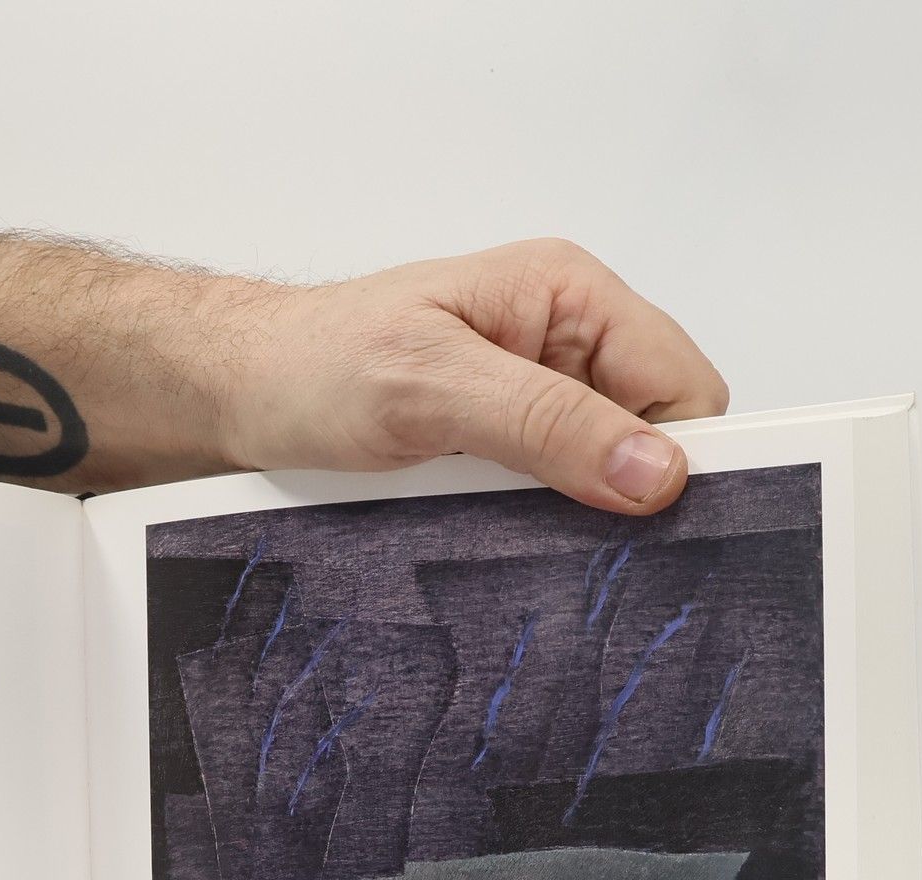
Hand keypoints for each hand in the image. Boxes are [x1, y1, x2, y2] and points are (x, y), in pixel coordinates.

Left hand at [223, 238, 729, 512]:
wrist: (237, 397)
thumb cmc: (314, 366)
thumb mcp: (431, 390)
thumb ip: (546, 423)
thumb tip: (655, 469)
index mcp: (570, 296)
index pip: (684, 384)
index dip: (679, 455)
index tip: (650, 521)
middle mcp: (563, 345)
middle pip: (651, 436)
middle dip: (623, 493)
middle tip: (570, 541)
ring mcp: (530, 401)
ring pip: (601, 477)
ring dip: (570, 518)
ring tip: (510, 533)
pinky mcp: (498, 451)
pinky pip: (548, 500)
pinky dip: (531, 529)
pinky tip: (492, 541)